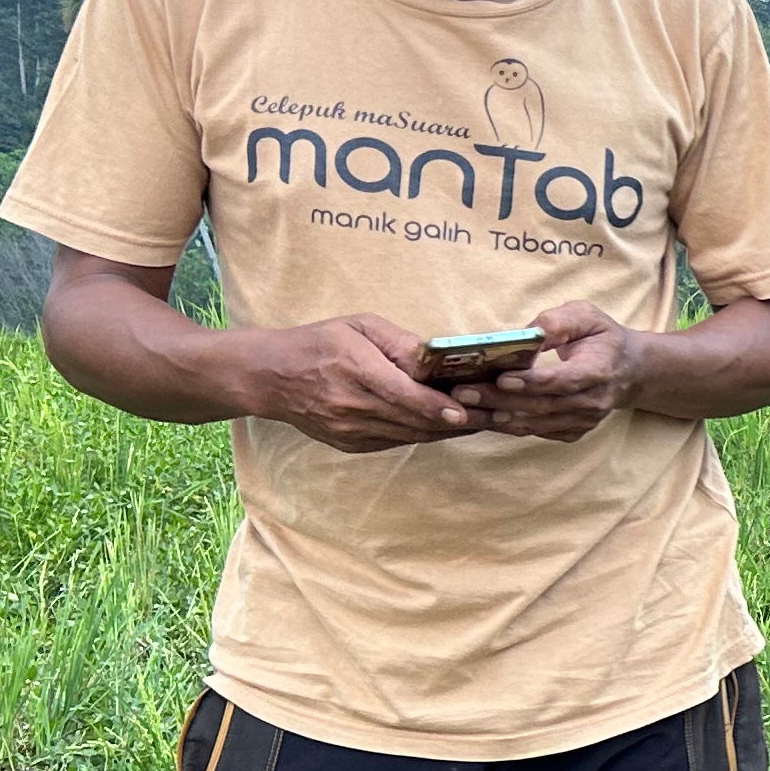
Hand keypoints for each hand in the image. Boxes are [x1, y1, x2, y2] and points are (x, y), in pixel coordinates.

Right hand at [247, 314, 475, 452]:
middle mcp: (352, 405)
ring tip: (485, 422)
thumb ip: (398, 342)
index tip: (468, 410)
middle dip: (460, 421)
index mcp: (354, 370)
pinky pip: (396, 441)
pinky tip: (449, 426)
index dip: (437, 406)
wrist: (270, 377)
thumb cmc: (319, 342)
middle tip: (499, 415)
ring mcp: (350, 430)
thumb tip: (435, 358)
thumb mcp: (358, 326)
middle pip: (414, 420)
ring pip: (410, 435)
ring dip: (448, 431)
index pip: (402, 395)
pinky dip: (424, 434)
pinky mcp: (350, 444)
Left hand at [462, 302, 640, 442]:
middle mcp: (592, 402)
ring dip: (496, 418)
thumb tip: (525, 336)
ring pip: (534, 424)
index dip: (531, 382)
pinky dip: (508, 426)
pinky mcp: (573, 432)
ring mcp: (583, 421)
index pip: (561, 380)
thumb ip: (557, 322)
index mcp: (598, 371)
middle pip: (541, 406)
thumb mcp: (585, 315)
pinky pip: (536, 432)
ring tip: (462, 409)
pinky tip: (483, 417)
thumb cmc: (602, 337)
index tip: (501, 377)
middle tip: (462, 393)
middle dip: (498, 400)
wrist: (630, 370)